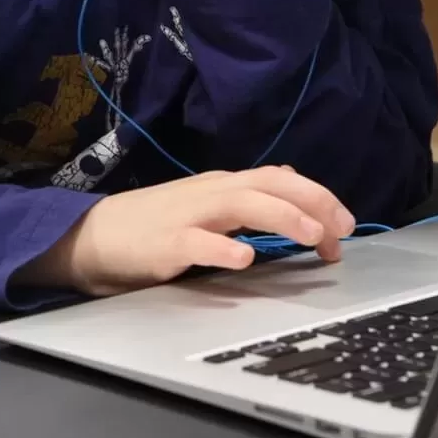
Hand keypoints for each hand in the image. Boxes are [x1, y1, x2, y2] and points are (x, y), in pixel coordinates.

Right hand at [15, 166, 356, 296]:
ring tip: (312, 235)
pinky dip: (222, 249)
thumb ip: (247, 199)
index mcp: (224, 187)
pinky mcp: (164, 244)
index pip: (281, 179)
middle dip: (313, 202)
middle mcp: (211, 193)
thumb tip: (293, 187)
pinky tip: (245, 258)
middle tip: (344, 230)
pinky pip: (196, 243)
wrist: (90, 237)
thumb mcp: (207, 207)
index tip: (346, 227)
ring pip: (242, 204)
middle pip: (270, 184)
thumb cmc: (153, 227)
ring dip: (281, 216)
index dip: (318, 197)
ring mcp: (187, 216)